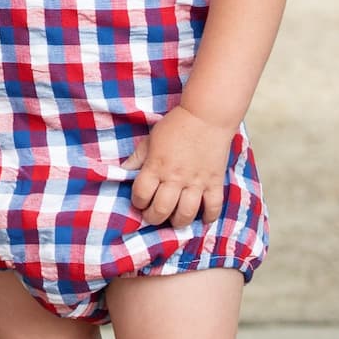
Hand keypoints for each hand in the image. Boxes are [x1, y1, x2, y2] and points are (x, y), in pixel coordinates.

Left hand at [124, 104, 233, 229]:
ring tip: (175, 219)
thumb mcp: (151, 139)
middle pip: (161, 209)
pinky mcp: (215, 182)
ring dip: (178, 222)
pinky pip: (213, 207)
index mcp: (156, 165)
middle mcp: (175, 177)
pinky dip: (209, 217)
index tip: (140, 202)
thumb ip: (138, 157)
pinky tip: (202, 218)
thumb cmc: (176, 125)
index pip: (141, 194)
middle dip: (154, 217)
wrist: (207, 115)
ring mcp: (196, 181)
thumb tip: (123, 170)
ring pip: (186, 213)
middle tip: (154, 215)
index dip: (137, 203)